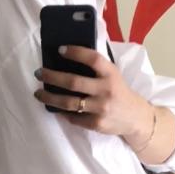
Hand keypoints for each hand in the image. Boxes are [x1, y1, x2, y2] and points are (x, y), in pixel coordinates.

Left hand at [33, 44, 153, 141]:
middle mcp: (106, 90)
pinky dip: (63, 112)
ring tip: (38, 93)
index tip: (60, 50)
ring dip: (50, 98)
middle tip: (39, 73)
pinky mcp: (97, 124)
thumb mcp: (113, 75)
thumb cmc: (119, 92)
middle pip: (73, 82)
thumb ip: (97, 68)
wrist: (136, 118)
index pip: (92, 58)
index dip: (75, 52)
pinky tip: (55, 107)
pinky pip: (74, 117)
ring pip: (69, 103)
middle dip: (52, 77)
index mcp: (111, 73)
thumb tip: (67, 60)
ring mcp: (101, 108)